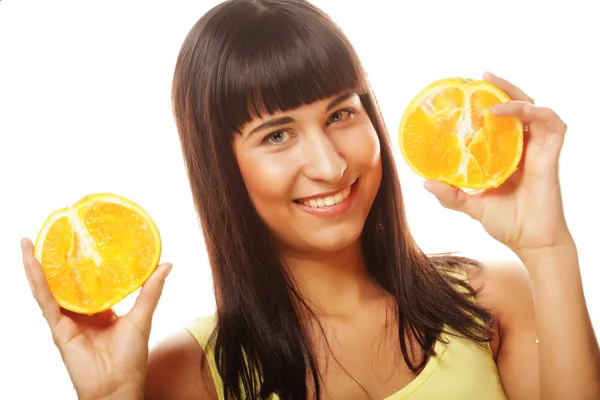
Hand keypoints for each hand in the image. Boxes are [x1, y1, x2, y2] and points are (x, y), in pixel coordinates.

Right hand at [21, 238, 171, 399]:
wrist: (118, 387)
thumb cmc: (130, 358)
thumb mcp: (142, 316)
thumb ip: (151, 290)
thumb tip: (166, 264)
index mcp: (100, 311)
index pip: (89, 282)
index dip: (84, 263)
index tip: (83, 240)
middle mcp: (81, 314)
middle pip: (65, 282)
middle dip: (56, 260)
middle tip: (52, 233)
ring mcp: (67, 321)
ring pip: (49, 288)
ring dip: (37, 265)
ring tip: (29, 242)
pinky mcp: (58, 328)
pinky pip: (44, 300)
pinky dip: (36, 281)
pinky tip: (31, 261)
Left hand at [424, 71, 571, 256]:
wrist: (531, 242)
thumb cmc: (508, 223)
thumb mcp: (471, 205)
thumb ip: (450, 195)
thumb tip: (425, 181)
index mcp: (508, 155)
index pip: (501, 121)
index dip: (489, 103)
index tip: (467, 91)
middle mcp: (524, 148)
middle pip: (518, 107)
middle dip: (502, 88)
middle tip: (481, 76)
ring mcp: (539, 150)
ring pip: (535, 109)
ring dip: (515, 95)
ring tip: (491, 89)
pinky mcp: (551, 156)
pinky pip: (551, 124)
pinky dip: (533, 112)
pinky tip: (508, 111)